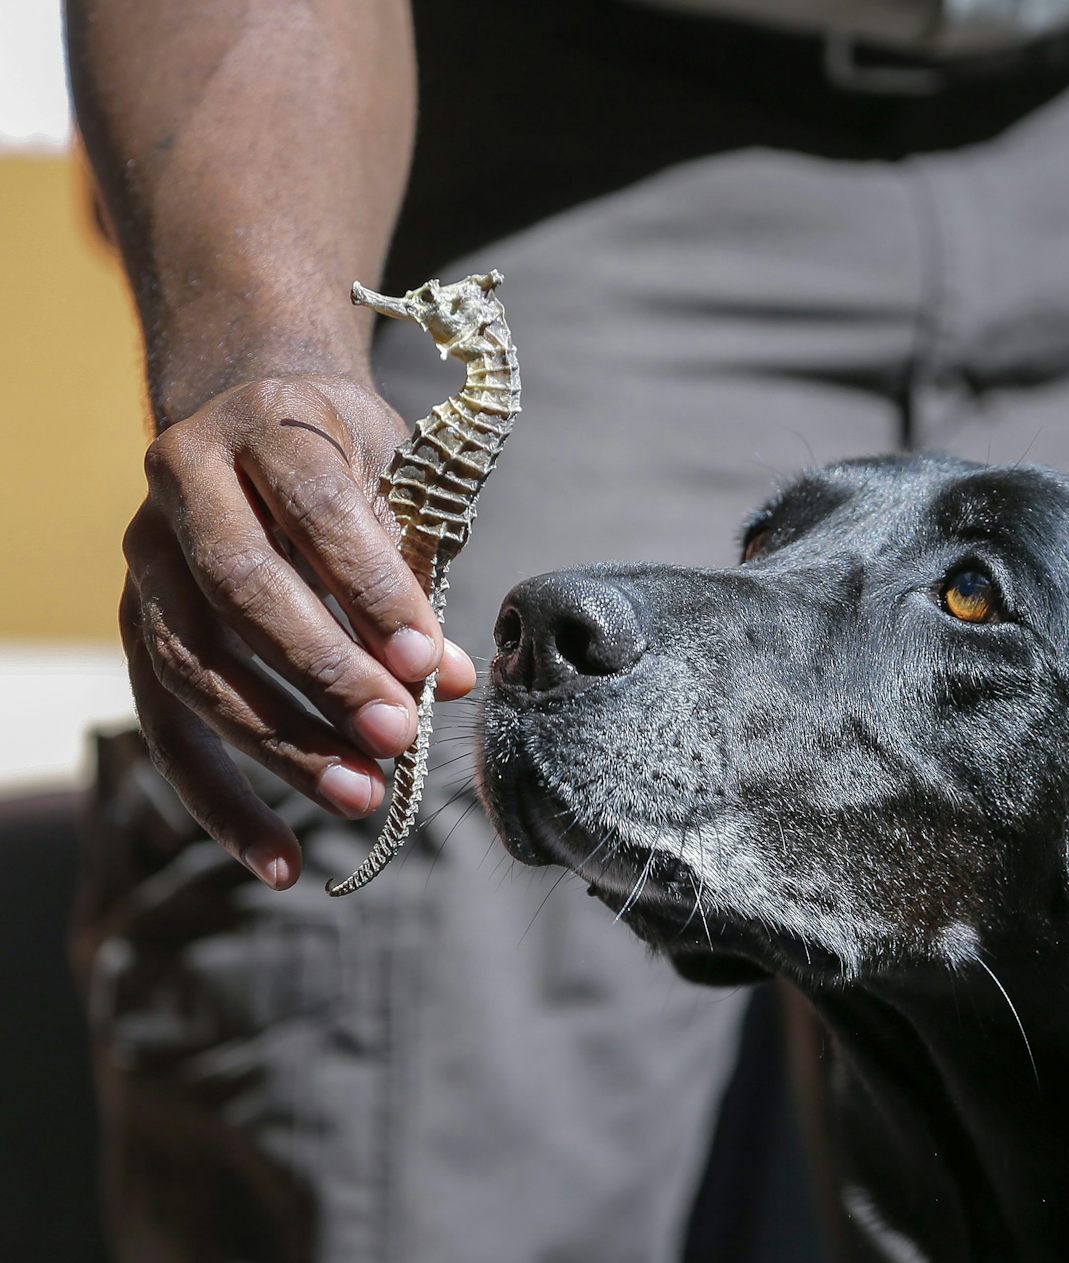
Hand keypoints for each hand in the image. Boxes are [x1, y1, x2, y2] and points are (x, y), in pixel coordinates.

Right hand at [120, 375, 477, 887]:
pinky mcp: (134, 626)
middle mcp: (182, 484)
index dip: (373, 589)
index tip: (428, 661)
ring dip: (279, 742)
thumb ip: (420, 575)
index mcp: (264, 428)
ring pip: (193, 664)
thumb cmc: (352, 458)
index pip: (315, 511)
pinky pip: (166, 726)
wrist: (261, 412)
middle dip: (323, 672)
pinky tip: (279, 859)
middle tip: (396, 735)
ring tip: (360, 797)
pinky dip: (222, 800)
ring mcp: (146, 558)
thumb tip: (449, 682)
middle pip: (240, 589)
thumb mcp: (399, 484)